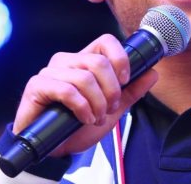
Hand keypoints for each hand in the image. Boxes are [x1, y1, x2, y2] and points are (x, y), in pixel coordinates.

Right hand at [12, 34, 157, 156]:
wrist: (53, 149)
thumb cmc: (77, 126)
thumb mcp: (112, 110)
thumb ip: (131, 91)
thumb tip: (153, 73)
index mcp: (84, 60)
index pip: (106, 41)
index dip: (120, 58)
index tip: (126, 80)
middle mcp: (67, 61)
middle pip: (98, 62)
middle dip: (111, 90)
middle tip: (110, 108)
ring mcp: (50, 72)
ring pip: (85, 77)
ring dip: (97, 103)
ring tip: (96, 117)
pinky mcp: (37, 86)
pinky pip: (67, 90)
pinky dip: (82, 107)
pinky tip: (84, 119)